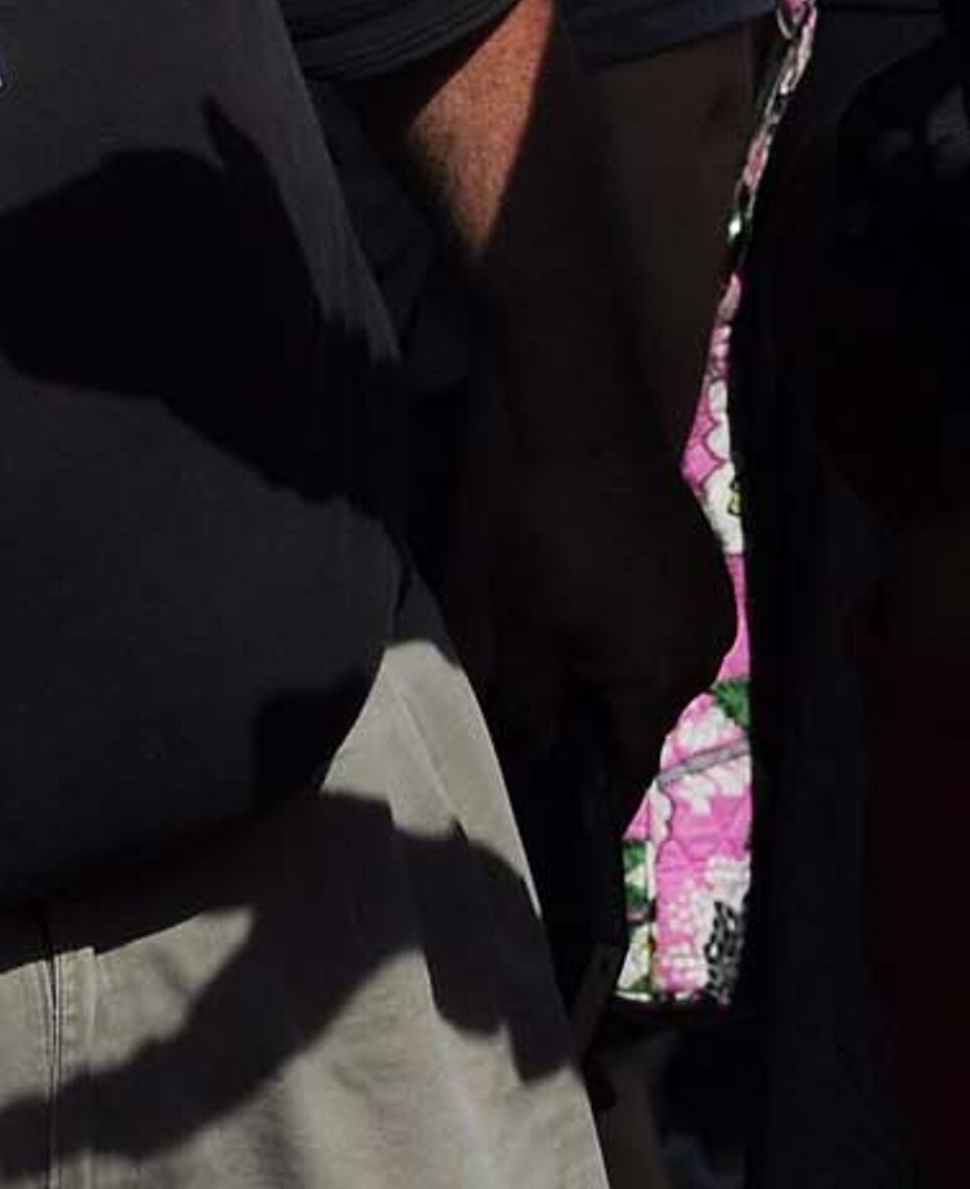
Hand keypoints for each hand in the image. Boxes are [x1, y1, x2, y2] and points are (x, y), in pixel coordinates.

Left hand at [438, 379, 731, 837]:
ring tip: (546, 643)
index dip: (585, 787)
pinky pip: (659, 621)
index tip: (550, 805)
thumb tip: (529, 760)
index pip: (627, 764)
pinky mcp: (701, 565)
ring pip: (649, 666)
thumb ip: (526, 702)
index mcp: (661, 678)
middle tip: (530, 712)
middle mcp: (703, 651)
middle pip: (640, 714)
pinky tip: (576, 596)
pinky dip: (621, 624)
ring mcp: (709, 604)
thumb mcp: (516, 623)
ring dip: (604, 666)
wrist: (580, 419)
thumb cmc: (540, 527)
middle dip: (589, 718)